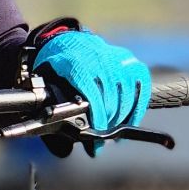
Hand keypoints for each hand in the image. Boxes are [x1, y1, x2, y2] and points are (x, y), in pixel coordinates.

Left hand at [32, 29, 149, 152]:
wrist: (67, 42)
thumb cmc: (56, 68)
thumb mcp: (48, 85)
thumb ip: (55, 110)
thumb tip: (64, 147)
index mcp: (74, 62)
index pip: (90, 88)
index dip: (97, 112)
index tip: (98, 131)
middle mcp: (98, 57)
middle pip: (110, 93)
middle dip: (108, 120)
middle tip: (102, 138)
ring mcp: (116, 57)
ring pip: (127, 91)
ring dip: (122, 116)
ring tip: (113, 131)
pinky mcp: (128, 60)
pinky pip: (140, 84)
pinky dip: (137, 105)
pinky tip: (131, 121)